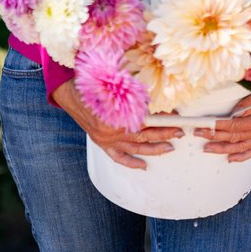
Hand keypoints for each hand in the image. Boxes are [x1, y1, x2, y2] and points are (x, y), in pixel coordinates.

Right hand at [52, 78, 183, 169]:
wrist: (71, 94)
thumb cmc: (93, 86)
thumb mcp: (114, 85)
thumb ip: (132, 94)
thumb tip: (155, 100)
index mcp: (115, 114)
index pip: (146, 119)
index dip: (161, 118)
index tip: (175, 116)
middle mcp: (112, 130)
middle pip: (144, 135)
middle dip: (164, 133)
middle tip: (179, 131)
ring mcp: (107, 140)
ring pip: (135, 148)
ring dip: (154, 148)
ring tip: (170, 147)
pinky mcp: (102, 144)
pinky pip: (118, 157)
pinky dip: (131, 162)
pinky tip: (143, 166)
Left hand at [194, 72, 250, 162]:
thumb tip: (235, 113)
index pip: (235, 126)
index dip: (218, 127)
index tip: (204, 126)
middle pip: (235, 137)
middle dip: (215, 137)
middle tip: (198, 134)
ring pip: (241, 147)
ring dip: (223, 149)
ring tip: (207, 149)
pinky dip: (241, 156)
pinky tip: (230, 159)